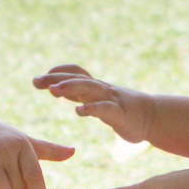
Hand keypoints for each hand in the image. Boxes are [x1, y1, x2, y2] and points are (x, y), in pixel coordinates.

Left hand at [35, 64, 154, 143]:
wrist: (153, 116)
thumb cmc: (122, 109)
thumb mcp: (96, 99)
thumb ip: (78, 93)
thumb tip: (55, 88)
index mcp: (96, 86)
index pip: (76, 73)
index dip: (58, 73)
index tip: (39, 79)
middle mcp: (102, 89)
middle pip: (78, 78)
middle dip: (57, 79)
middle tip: (36, 81)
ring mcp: (112, 99)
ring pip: (90, 89)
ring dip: (71, 88)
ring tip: (54, 90)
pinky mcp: (120, 114)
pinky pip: (105, 109)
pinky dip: (92, 108)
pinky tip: (79, 111)